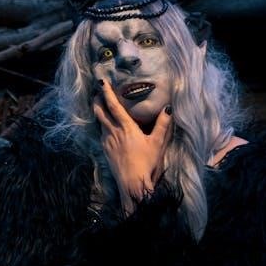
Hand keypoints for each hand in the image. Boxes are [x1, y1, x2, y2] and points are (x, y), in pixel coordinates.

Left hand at [93, 80, 172, 214]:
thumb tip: (168, 108)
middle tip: (97, 92)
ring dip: (99, 113)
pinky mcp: (105, 150)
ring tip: (100, 107)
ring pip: (100, 123)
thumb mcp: (157, 143)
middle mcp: (113, 132)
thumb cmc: (146, 163)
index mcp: (126, 127)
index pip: (113, 106)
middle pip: (100, 112)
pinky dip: (102, 126)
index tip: (101, 82)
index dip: (107, 92)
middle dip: (98, 101)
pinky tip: (106, 128)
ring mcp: (107, 142)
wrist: (132, 183)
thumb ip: (162, 124)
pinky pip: (102, 134)